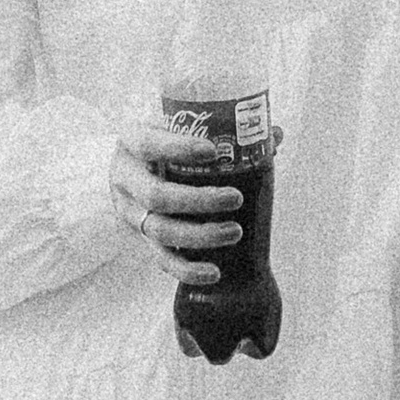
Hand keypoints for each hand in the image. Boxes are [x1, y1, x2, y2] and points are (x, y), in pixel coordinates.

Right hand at [110, 128, 245, 285]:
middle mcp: (125, 177)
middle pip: (156, 195)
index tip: (212, 150)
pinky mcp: (140, 237)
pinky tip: (213, 272)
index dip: (177, 149)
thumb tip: (274, 134)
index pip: (148, 143)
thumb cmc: (163, 141)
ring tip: (235, 232)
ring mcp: (129, 210)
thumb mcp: (177, 127)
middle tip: (235, 198)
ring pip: (159, 230)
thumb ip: (220, 128)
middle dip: (198, 200)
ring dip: (199, 235)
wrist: (132, 165)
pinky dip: (187, 269)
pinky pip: (161, 259)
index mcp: (131, 139)